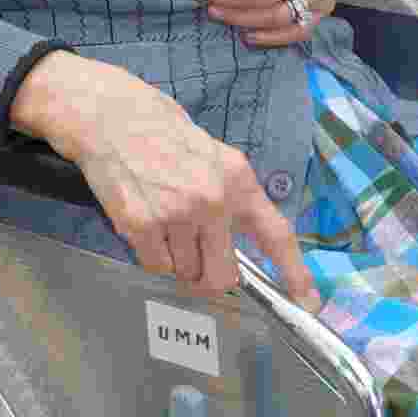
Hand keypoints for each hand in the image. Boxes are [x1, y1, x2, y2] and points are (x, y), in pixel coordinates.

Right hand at [10, 51, 321, 311]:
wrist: (109, 115)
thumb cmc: (159, 130)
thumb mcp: (210, 152)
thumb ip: (228, 194)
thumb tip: (237, 239)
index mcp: (236, 178)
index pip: (275, 233)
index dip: (294, 272)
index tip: (308, 301)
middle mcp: (212, 200)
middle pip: (223, 276)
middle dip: (209, 274)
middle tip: (193, 252)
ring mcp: (176, 215)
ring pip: (185, 273)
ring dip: (175, 258)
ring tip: (161, 217)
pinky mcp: (141, 226)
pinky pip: (155, 266)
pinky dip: (150, 253)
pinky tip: (143, 220)